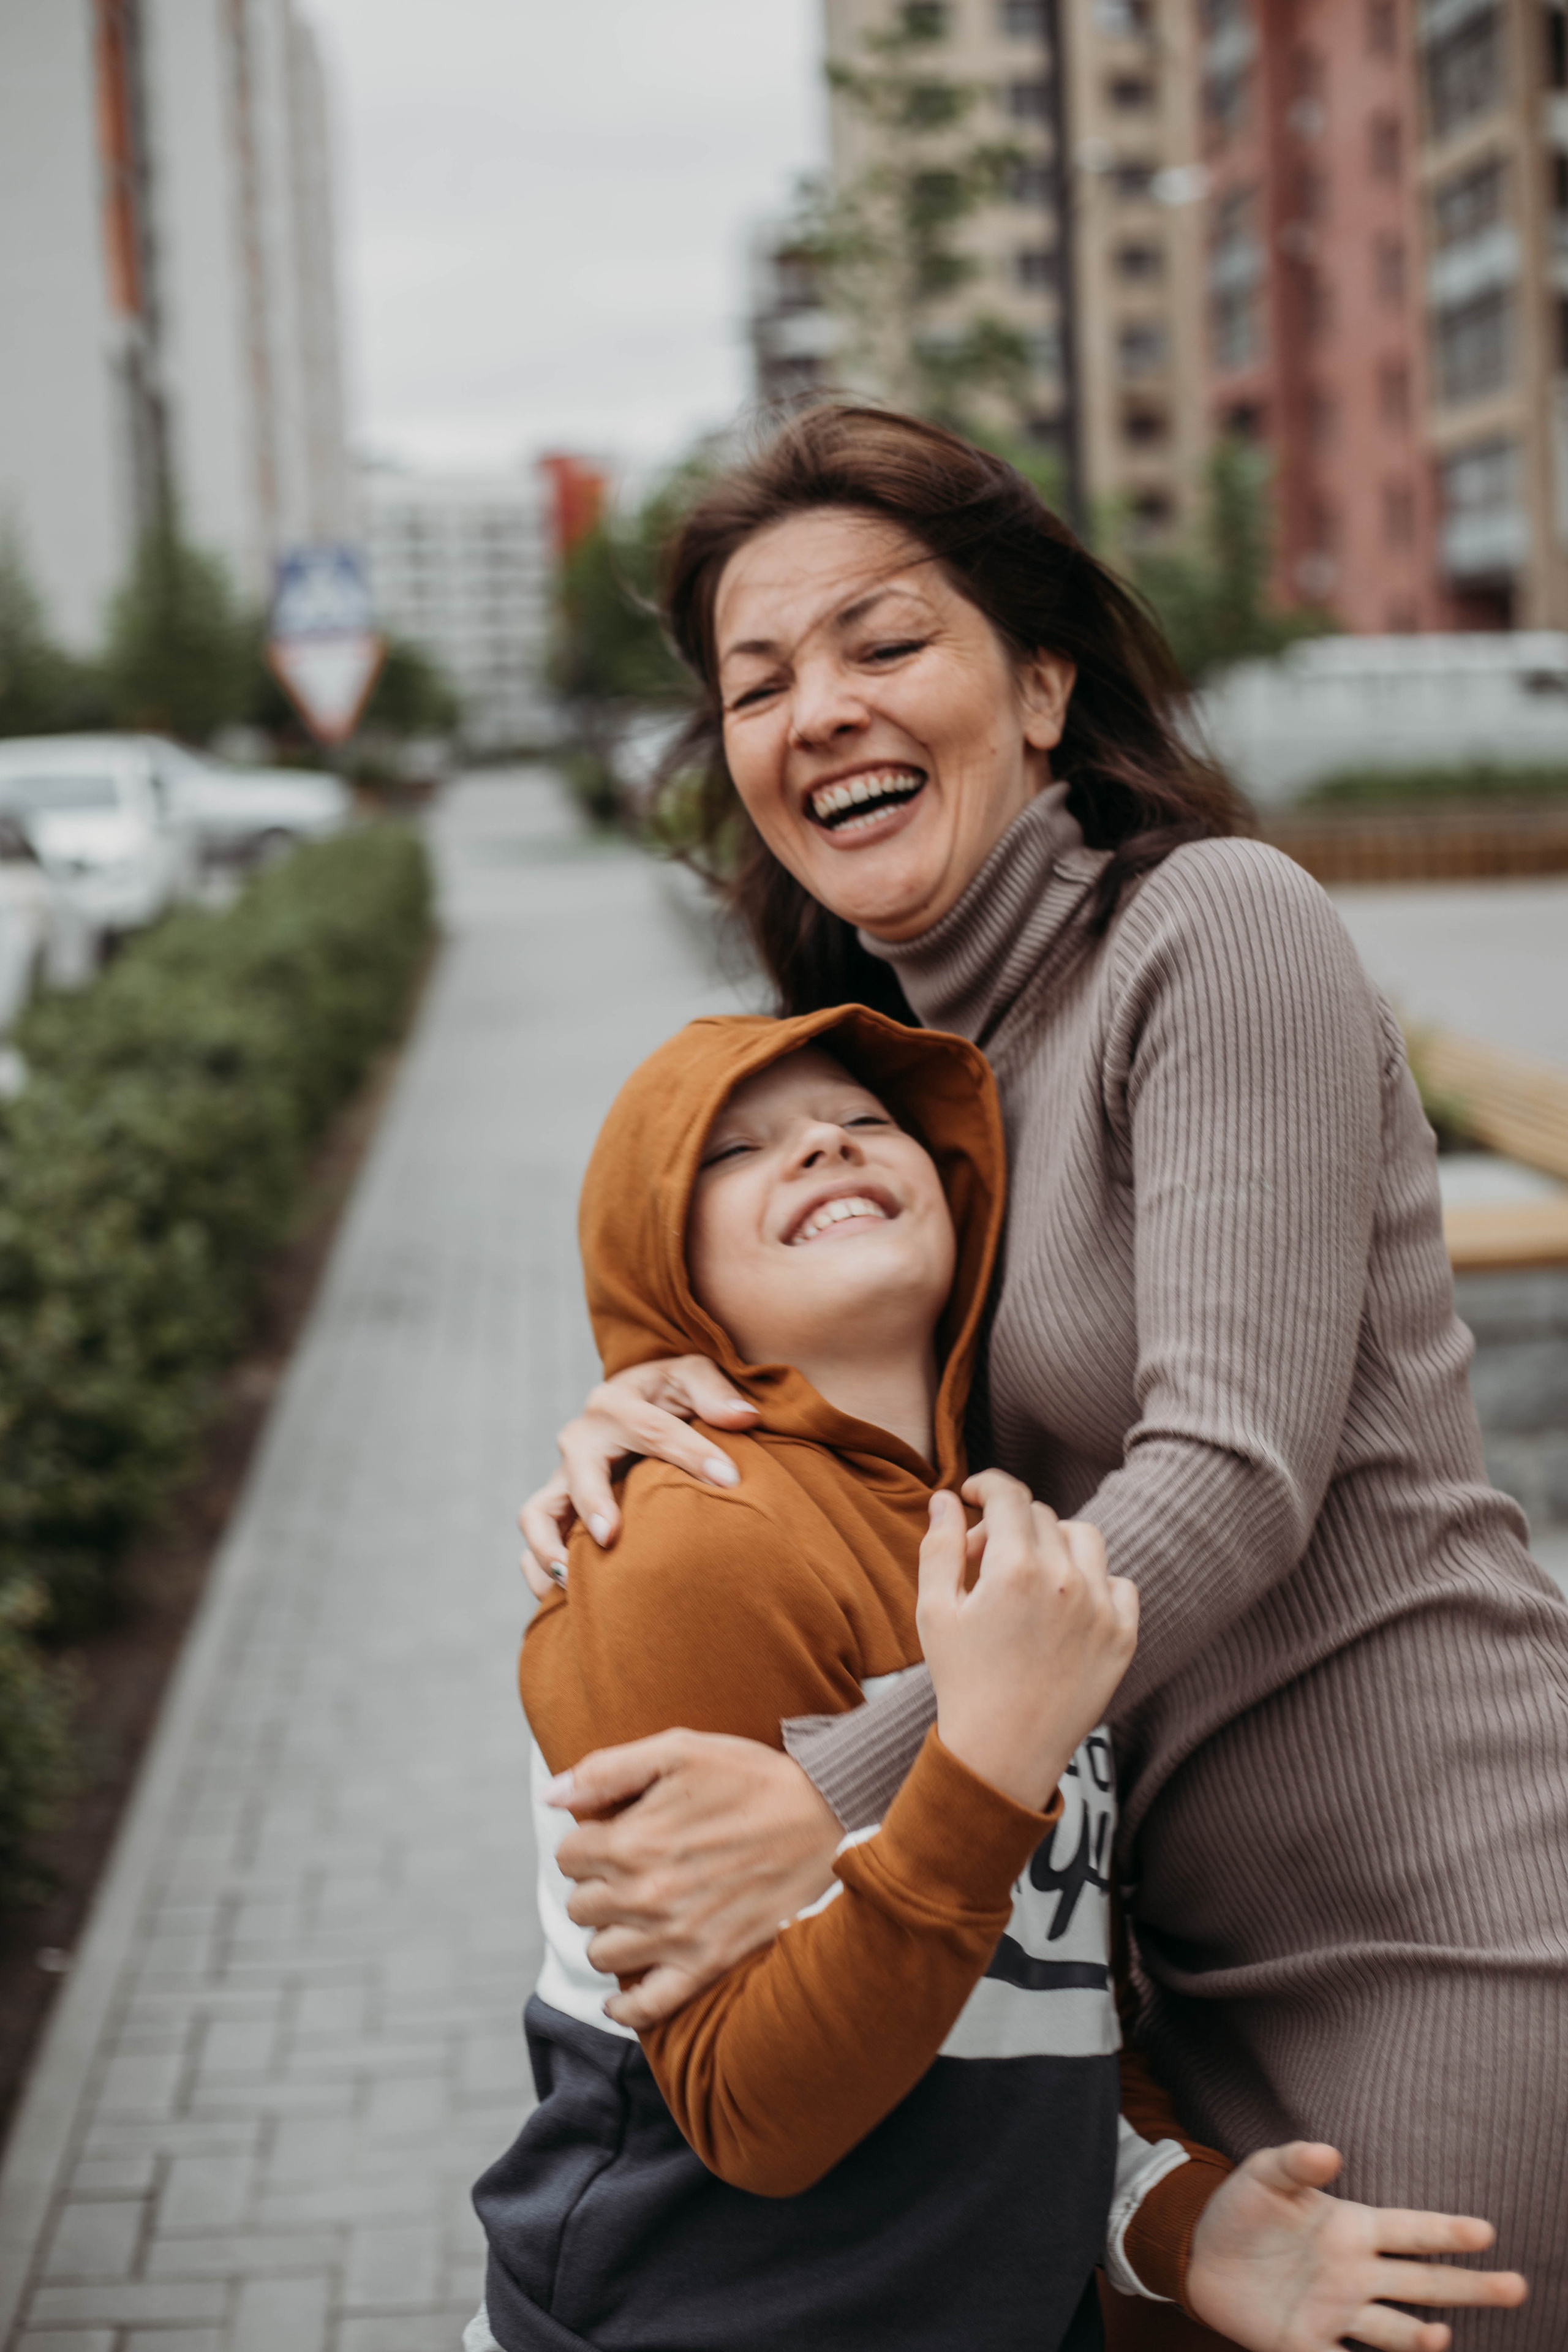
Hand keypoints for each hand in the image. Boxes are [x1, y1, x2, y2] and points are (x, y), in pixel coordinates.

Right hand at [517, 1356, 757, 1598]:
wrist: (638, 1402)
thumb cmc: (671, 1393)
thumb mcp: (693, 1377)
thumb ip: (715, 1393)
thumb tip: (742, 1417)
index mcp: (616, 1402)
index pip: (652, 1428)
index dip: (691, 1453)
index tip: (729, 1481)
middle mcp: (581, 1439)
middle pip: (580, 1470)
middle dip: (592, 1502)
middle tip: (611, 1537)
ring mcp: (563, 1477)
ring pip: (538, 1513)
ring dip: (551, 1546)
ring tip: (573, 1578)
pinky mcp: (557, 1507)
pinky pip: (534, 1546)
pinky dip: (540, 1569)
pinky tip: (567, 1599)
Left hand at [545, 1728, 841, 2028]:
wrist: (826, 1815)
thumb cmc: (750, 1777)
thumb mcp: (678, 1749)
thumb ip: (607, 1770)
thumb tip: (550, 1794)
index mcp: (633, 1840)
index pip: (567, 1854)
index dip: (587, 1840)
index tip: (611, 1833)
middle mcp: (647, 1894)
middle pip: (580, 1905)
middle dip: (596, 1884)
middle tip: (627, 1869)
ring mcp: (676, 1935)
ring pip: (602, 1952)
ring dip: (611, 1932)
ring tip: (636, 1912)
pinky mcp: (708, 1964)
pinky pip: (646, 2006)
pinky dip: (625, 2005)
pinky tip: (622, 1990)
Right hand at [917, 1470, 1136, 1812]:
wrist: (1004, 1754)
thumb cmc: (962, 1681)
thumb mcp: (935, 1610)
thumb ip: (940, 1545)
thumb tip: (945, 1497)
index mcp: (1014, 1568)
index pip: (1009, 1495)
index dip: (986, 1484)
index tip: (972, 1495)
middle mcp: (1065, 1580)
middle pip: (1040, 1516)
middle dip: (1007, 1527)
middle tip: (981, 1562)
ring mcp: (1100, 1608)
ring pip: (1083, 1538)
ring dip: (1054, 1544)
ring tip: (1027, 1578)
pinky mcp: (1123, 1637)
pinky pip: (1120, 1583)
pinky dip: (1094, 1583)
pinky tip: (1065, 1608)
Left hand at [1186, 2142, 1527, 2350]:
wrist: (1197, 2252)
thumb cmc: (1241, 2208)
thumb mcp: (1265, 2175)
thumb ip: (1296, 2163)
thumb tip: (1329, 2152)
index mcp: (1353, 2230)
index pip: (1411, 2231)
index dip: (1447, 2231)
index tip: (1486, 2232)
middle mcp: (1356, 2274)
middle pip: (1424, 2283)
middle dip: (1470, 2287)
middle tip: (1517, 2287)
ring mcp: (1336, 2313)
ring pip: (1394, 2331)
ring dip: (1419, 2336)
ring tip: (1439, 2336)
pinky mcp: (1306, 2343)